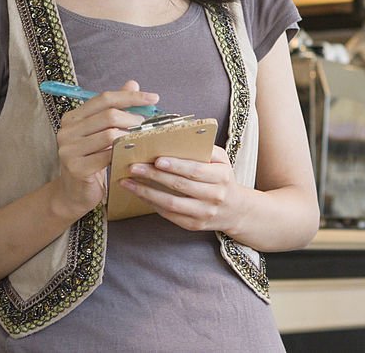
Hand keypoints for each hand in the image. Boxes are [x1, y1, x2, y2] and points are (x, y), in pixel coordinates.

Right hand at [52, 80, 158, 220]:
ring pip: (110, 135)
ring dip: (131, 137)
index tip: (154, 99)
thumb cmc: (91, 160)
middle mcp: (67, 131)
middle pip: (108, 115)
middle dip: (134, 119)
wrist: (74, 194)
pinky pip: (108, 156)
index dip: (130, 96)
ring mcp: (69, 150)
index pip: (104, 98)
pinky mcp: (76, 168)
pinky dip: (124, 154)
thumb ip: (115, 108)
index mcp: (72, 118)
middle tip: (147, 126)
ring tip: (141, 141)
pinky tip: (132, 156)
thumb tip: (133, 83)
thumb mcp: (101, 132)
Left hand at [120, 146, 246, 232]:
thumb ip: (205, 150)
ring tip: (129, 183)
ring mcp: (204, 213)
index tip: (157, 160)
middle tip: (134, 168)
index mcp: (221, 177)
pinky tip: (141, 194)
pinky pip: (170, 215)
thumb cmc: (223, 178)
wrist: (235, 209)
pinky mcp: (194, 225)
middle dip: (154, 176)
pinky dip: (153, 204)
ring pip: (171, 203)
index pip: (195, 170)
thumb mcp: (221, 161)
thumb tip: (177, 140)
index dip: (175, 165)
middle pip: (179, 186)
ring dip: (146, 193)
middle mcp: (214, 196)